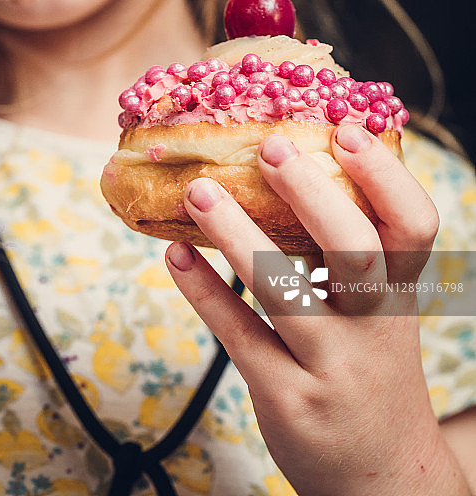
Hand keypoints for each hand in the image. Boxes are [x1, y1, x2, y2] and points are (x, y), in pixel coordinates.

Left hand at [165, 124, 469, 495]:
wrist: (382, 479)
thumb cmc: (371, 370)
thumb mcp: (380, 314)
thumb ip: (351, 254)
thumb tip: (300, 169)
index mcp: (401, 293)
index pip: (414, 226)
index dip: (383, 176)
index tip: (346, 131)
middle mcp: (374, 326)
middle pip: (354, 251)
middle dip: (312, 193)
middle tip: (271, 146)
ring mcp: (332, 366)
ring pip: (285, 291)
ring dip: (238, 235)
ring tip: (199, 192)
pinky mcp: (287, 398)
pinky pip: (240, 337)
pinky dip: (205, 293)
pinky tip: (177, 256)